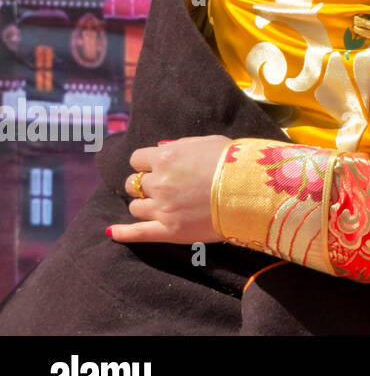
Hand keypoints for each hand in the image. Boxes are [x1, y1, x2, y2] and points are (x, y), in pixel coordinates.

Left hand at [107, 135, 230, 244]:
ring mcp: (162, 208)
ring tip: (162, 204)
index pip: (138, 159)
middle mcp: (159, 183)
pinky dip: (123, 233)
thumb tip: (160, 149)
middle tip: (164, 185)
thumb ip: (180, 146)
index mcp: (165, 158)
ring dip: (145, 204)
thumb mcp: (208, 142)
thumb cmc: (235, 162)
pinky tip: (112, 232)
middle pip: (134, 184)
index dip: (147, 162)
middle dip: (145, 183)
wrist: (252, 190)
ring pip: (136, 207)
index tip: (158, 166)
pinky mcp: (169, 231)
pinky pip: (138, 233)